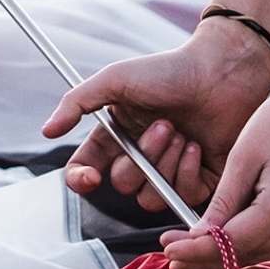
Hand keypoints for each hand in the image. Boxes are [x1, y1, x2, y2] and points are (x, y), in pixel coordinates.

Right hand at [40, 21, 269, 224]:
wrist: (222, 72)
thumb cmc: (170, 70)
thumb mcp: (116, 79)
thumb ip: (77, 103)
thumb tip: (47, 131)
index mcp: (116, 136)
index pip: (86, 170)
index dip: (82, 180)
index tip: (91, 178)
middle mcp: (140, 157)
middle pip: (122, 185)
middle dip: (141, 159)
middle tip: (164, 125)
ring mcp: (169, 171)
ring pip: (151, 197)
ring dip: (165, 165)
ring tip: (182, 133)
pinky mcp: (200, 182)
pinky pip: (182, 197)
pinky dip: (187, 172)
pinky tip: (197, 146)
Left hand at [158, 74, 269, 268]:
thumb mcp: (244, 156)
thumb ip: (222, 202)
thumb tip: (199, 237)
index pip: (232, 244)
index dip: (196, 250)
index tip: (167, 249)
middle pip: (246, 255)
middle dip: (206, 260)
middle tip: (171, 261)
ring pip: (260, 253)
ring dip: (224, 256)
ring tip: (189, 254)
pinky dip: (246, 244)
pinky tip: (222, 240)